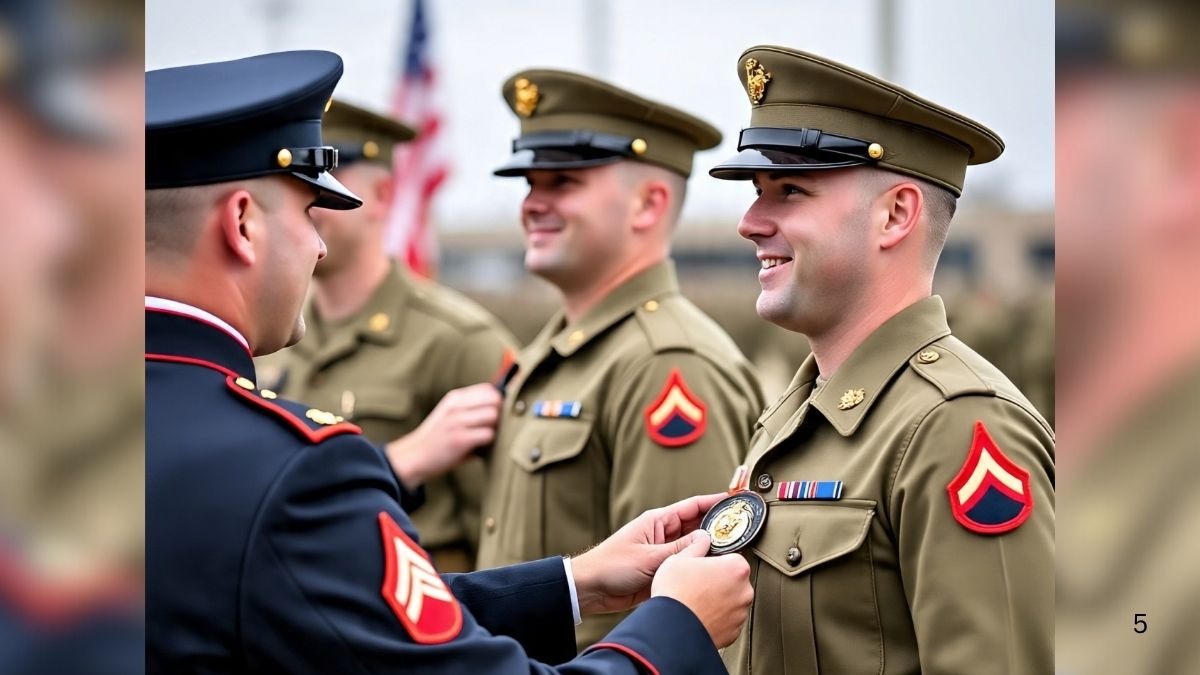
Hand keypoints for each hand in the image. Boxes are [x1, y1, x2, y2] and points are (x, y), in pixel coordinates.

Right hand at [384, 383, 501, 489]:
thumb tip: (502, 405)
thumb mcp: (449, 414)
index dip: (496, 401)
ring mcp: (457, 422)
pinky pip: (488, 434)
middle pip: (495, 399)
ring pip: (493, 415)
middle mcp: (456, 406)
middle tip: (490, 426)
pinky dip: (488, 442)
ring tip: (483, 437)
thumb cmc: (437, 438)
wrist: (414, 456)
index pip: (489, 388)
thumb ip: (470, 408)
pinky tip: (478, 447)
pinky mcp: (460, 439)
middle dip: (499, 414)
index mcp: (455, 398)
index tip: (493, 413)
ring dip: (494, 428)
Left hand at [569, 493, 725, 614]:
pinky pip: (687, 565)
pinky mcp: (664, 570)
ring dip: (711, 549)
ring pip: (695, 547)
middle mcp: (664, 534)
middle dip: (719, 527)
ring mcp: (665, 552)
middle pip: (698, 526)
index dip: (715, 502)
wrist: (591, 589)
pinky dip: (700, 566)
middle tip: (743, 529)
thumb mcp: (649, 557)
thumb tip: (708, 538)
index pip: (693, 507)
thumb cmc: (612, 566)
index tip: (736, 500)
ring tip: (735, 551)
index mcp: (658, 521)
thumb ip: (680, 549)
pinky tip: (716, 571)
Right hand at [651, 533, 752, 647]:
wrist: (671, 630)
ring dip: (719, 601)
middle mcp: (744, 591)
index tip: (704, 566)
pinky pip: (728, 621)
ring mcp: (740, 614)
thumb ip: (696, 546)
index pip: (732, 557)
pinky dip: (717, 619)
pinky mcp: (734, 633)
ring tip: (696, 601)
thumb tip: (701, 540)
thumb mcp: (679, 558)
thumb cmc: (675, 594)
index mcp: (736, 567)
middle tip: (697, 583)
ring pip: (732, 602)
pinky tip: (700, 615)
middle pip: (734, 581)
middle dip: (719, 581)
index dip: (715, 561)